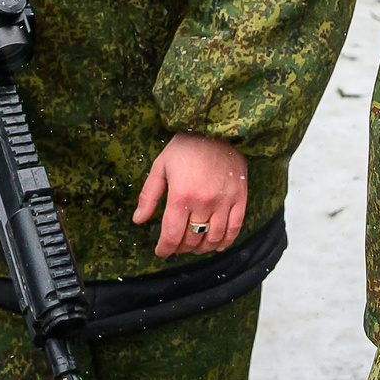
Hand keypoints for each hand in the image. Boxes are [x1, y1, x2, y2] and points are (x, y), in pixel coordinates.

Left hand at [133, 133, 248, 257]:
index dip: (164, 248)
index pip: (171, 234)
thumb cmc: (186, 146)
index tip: (161, 251)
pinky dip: (225, 242)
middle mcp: (203, 202)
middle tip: (176, 246)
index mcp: (181, 195)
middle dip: (181, 248)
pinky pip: (234, 228)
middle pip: (192, 239)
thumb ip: (149, 195)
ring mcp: (224, 201)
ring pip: (213, 238)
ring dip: (201, 248)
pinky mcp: (240, 198)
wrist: (218, 128)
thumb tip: (138, 220)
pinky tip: (216, 245)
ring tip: (194, 246)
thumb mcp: (161, 165)